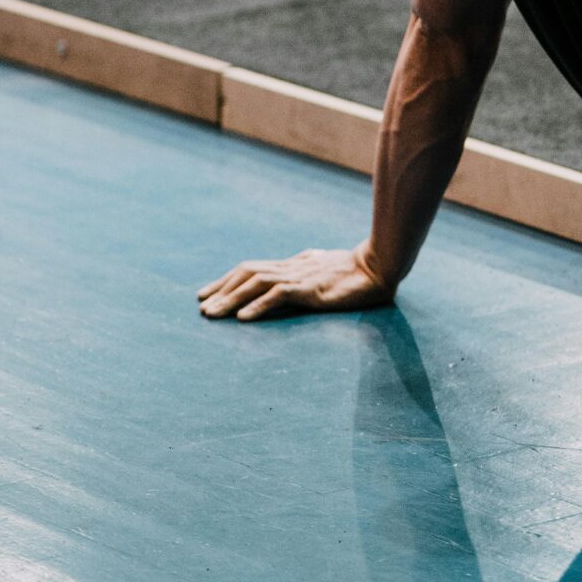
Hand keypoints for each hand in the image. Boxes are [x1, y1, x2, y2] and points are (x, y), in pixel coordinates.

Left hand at [198, 246, 394, 319]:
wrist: (380, 266)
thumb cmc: (355, 269)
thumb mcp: (324, 267)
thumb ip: (308, 267)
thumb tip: (301, 263)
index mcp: (293, 265)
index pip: (252, 269)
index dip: (226, 281)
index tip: (206, 294)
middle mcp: (291, 268)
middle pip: (247, 273)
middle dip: (221, 289)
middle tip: (201, 306)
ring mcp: (300, 277)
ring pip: (256, 283)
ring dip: (231, 299)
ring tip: (212, 314)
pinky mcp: (311, 290)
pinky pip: (279, 296)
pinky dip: (258, 305)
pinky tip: (243, 318)